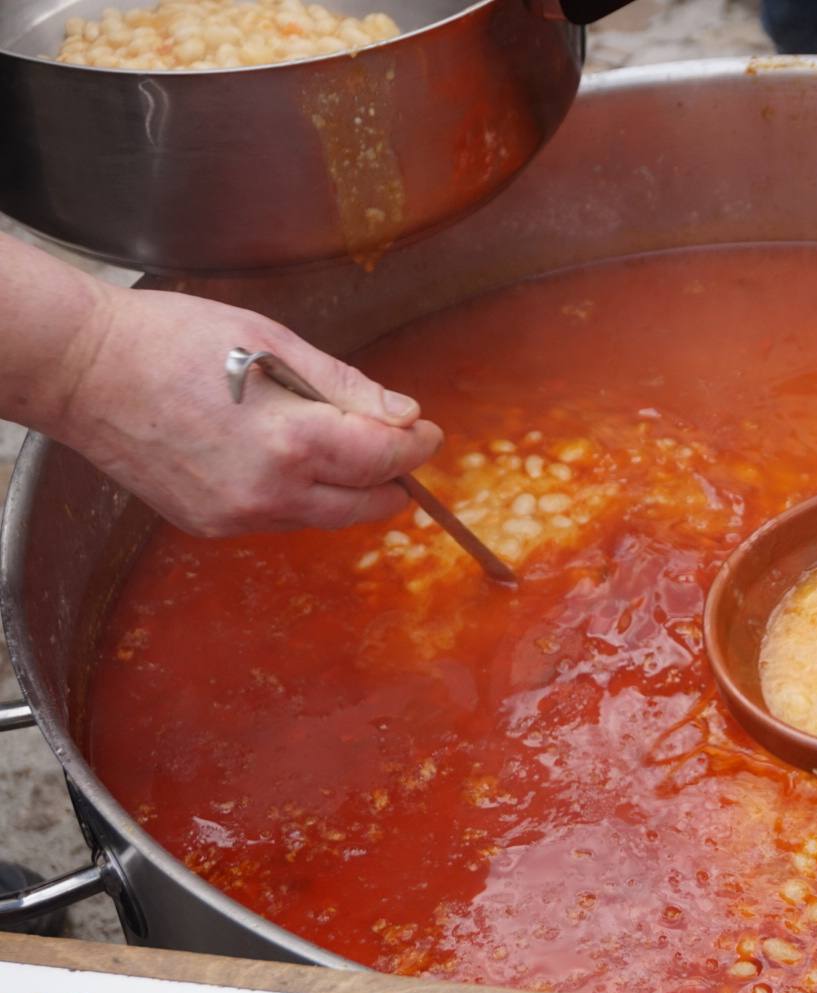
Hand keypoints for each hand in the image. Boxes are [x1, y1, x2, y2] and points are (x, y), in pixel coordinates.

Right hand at [52, 286, 441, 536]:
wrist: (85, 371)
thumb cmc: (174, 341)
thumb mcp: (275, 342)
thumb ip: (346, 387)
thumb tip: (403, 415)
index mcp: (293, 440)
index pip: (385, 458)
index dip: (416, 446)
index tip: (428, 432)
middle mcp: (269, 491)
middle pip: (364, 504)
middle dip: (393, 480)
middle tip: (403, 454)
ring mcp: (236, 515)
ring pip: (322, 517)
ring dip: (346, 491)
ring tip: (346, 453)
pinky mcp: (209, 524)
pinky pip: (278, 520)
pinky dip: (299, 497)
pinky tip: (289, 464)